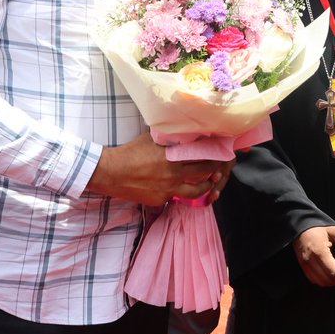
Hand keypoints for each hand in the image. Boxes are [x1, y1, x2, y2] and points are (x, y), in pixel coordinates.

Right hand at [85, 133, 233, 205]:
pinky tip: (180, 189)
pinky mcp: (159, 200)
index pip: (202, 155)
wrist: (111, 172)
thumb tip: (182, 133)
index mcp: (173, 156)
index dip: (214, 154)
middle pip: (203, 172)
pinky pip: (174, 197)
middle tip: (221, 166)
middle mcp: (174, 174)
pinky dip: (178, 192)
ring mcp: (168, 189)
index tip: (223, 150)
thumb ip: (169, 140)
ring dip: (205, 186)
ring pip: (195, 191)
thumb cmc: (130, 152)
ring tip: (211, 182)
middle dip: (214, 169)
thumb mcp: (152, 140)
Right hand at [292, 224, 334, 289]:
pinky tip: (331, 273)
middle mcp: (311, 261)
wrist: (299, 225)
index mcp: (320, 252)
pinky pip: (314, 279)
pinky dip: (325, 280)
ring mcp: (305, 264)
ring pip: (321, 282)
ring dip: (333, 281)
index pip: (333, 273)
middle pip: (328, 279)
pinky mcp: (302, 266)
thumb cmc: (318, 226)